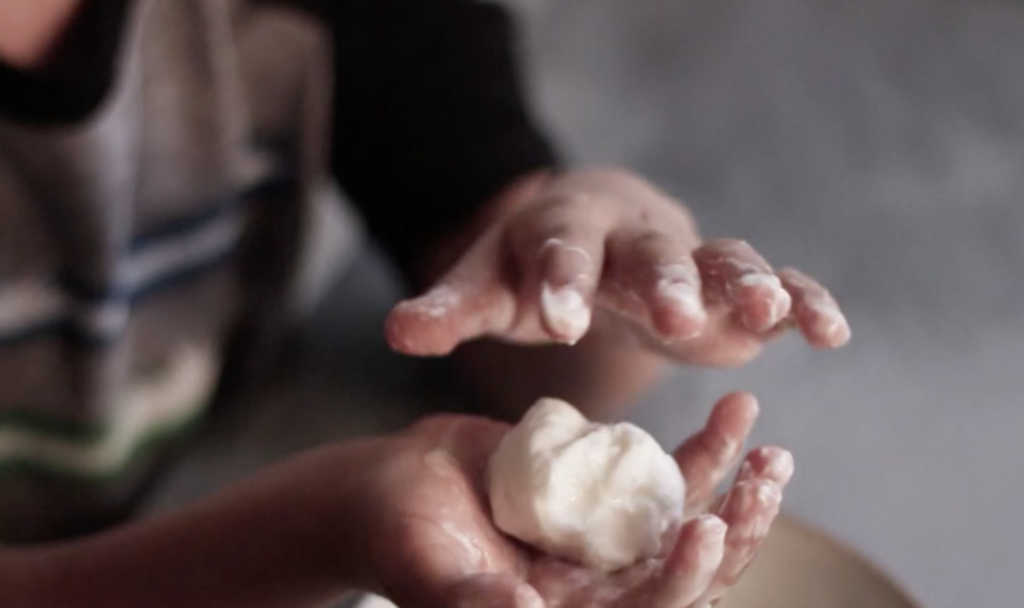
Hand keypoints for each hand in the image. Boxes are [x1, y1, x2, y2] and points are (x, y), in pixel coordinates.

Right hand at [356, 392, 791, 607]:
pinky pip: (668, 478)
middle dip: (735, 532)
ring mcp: (608, 541)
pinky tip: (734, 415)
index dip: (682, 583)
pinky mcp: (607, 494)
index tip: (706, 527)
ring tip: (771, 451)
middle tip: (767, 477)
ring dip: (736, 490)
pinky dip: (706, 450)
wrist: (393, 482)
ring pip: (691, 525)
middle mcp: (601, 591)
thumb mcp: (429, 567)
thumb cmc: (396, 533)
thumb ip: (474, 600)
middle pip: (689, 574)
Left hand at [386, 168, 848, 366]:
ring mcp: (688, 257)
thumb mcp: (490, 285)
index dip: (559, 281)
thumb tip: (395, 331)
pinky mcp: (729, 285)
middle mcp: (632, 238)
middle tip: (668, 312)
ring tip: (766, 310)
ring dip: (745, 281)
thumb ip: (449, 308)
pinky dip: (802, 300)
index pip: (560, 251)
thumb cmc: (534, 267)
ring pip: (722, 259)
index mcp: (566, 233)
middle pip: (649, 251)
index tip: (558, 319)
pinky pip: (776, 284)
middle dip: (660, 280)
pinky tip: (829, 330)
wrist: (593, 233)